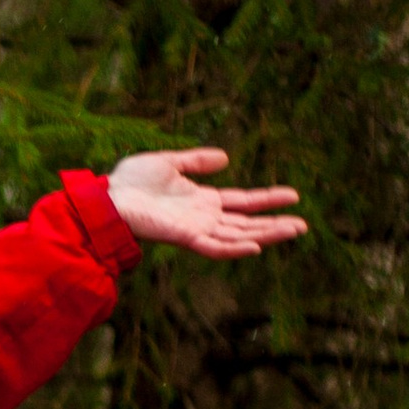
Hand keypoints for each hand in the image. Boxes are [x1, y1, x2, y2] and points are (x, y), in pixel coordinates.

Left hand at [106, 147, 305, 258]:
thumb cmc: (129, 183)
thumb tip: (225, 158)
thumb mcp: (168, 163)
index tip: (293, 196)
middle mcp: (203, 218)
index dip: (267, 200)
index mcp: (201, 201)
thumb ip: (196, 161)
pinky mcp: (184, 238)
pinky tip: (255, 247)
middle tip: (302, 225)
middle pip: (246, 224)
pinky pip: (213, 247)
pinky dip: (233, 249)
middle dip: (274, 224)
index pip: (242, 203)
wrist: (106, 198)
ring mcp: (195, 230)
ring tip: (294, 230)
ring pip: (237, 236)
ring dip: (266, 235)